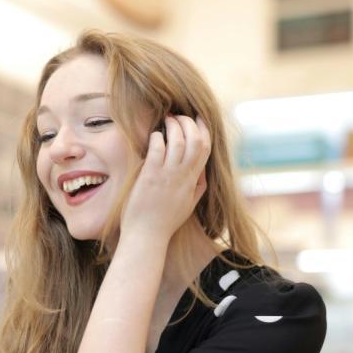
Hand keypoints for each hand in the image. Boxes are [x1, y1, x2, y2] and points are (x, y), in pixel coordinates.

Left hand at [120, 115, 210, 240]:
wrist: (147, 237)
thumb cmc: (165, 222)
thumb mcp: (189, 205)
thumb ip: (198, 187)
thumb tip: (202, 170)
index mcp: (193, 182)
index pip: (206, 149)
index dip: (204, 130)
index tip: (198, 118)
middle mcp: (183, 177)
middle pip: (195, 141)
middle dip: (189, 123)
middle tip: (179, 116)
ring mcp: (167, 176)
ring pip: (178, 142)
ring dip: (174, 126)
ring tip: (167, 119)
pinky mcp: (150, 177)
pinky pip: (158, 149)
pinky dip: (158, 137)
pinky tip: (155, 135)